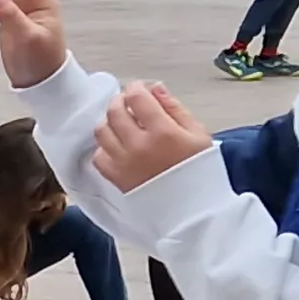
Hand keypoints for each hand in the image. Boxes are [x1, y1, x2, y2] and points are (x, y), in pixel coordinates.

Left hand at [93, 82, 214, 192]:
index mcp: (163, 132)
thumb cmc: (200, 172)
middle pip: (115, 110)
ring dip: (110, 121)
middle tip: (129, 103)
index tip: (140, 90)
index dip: (136, 88)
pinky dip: (104, 147)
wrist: (194, 211)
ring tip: (122, 123)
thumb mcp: (198, 135)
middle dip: (121, 101)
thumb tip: (156, 89)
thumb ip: (175, 108)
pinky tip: (117, 146)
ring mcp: (124, 163)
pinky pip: (98, 156)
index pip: (137, 97)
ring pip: (102, 130)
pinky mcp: (116, 179)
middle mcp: (139, 145)